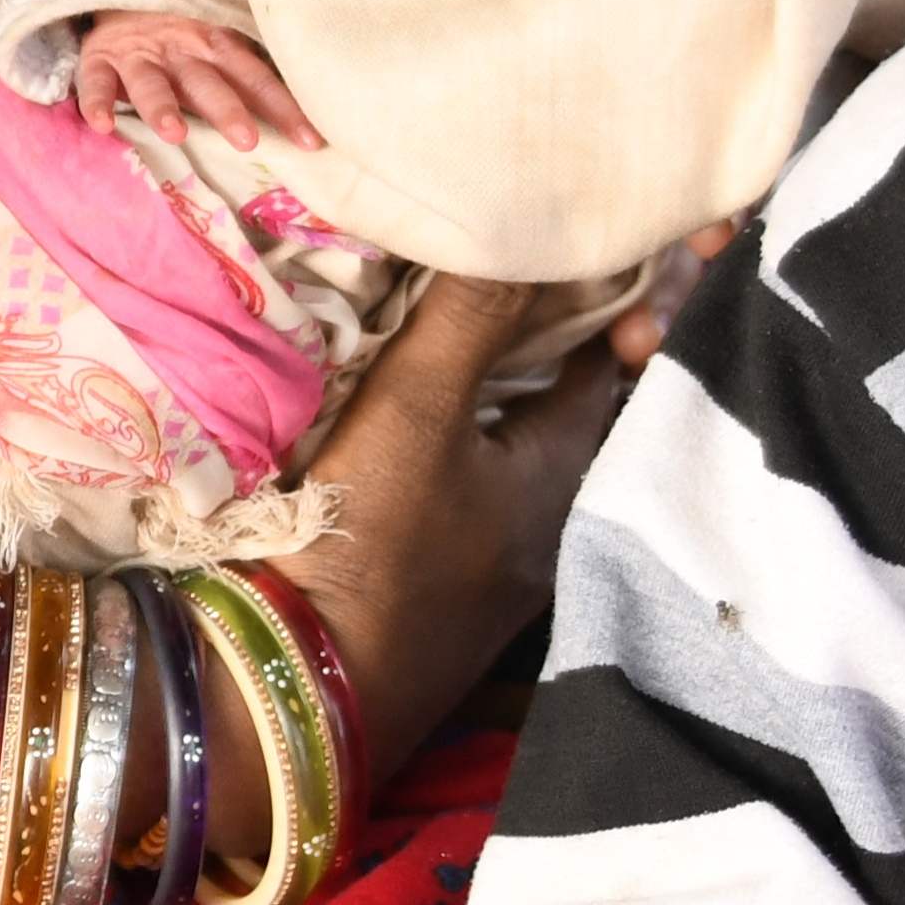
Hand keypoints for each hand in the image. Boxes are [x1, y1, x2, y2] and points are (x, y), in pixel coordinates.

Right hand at [68, 12, 313, 154]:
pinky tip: (102, 125)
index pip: (255, 77)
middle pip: (206, 81)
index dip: (284, 108)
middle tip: (247, 141)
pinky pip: (95, 80)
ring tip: (174, 135)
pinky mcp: (99, 59)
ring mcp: (138, 54)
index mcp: (216, 43)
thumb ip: (244, 69)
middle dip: (226, 110)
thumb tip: (306, 101)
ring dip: (162, 107)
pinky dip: (96, 101)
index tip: (312, 142)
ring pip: (151, 82)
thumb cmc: (179, 26)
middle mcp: (180, 48)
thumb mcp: (215, 38)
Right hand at [224, 245, 705, 862]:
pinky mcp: (440, 592)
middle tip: (496, 265)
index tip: (574, 238)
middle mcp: (551, 521)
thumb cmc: (369, 548)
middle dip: (541, 335)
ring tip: (442, 323)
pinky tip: (400, 421)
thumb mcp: (416, 411)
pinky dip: (451, 443)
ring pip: (511, 447)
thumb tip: (536, 212)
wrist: (291, 692)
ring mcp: (495, 566)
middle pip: (562, 402)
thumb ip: (472, 312)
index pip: (613, 358)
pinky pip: (466, 489)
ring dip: (489, 391)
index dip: (603, 293)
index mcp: (568, 472)